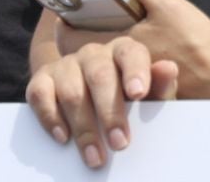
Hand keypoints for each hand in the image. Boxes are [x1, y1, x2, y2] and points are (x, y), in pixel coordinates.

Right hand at [26, 34, 178, 169]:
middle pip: (99, 76)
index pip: (131, 53)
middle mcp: (93, 53)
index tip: (138, 94)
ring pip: (71, 90)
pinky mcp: (42, 79)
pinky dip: (50, 118)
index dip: (135, 71)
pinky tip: (63, 138)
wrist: (90, 103)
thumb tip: (169, 68)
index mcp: (123, 51)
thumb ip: (160, 86)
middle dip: (110, 113)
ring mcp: (66, 65)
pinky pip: (40, 94)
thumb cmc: (126, 100)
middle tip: (119, 144)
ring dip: (84, 128)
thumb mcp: (148, 98)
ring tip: (95, 156)